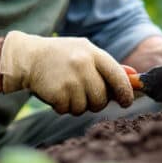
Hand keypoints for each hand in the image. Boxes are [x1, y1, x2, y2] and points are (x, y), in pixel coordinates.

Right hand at [0, 31, 133, 114]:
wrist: (28, 57)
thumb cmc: (60, 56)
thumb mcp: (84, 52)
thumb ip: (106, 66)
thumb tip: (133, 77)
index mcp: (92, 53)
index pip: (117, 75)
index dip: (125, 91)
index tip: (127, 101)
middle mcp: (83, 65)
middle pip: (102, 97)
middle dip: (96, 102)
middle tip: (85, 95)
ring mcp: (70, 79)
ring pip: (85, 107)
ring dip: (77, 105)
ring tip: (67, 91)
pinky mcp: (58, 93)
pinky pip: (68, 110)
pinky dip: (63, 107)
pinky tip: (56, 93)